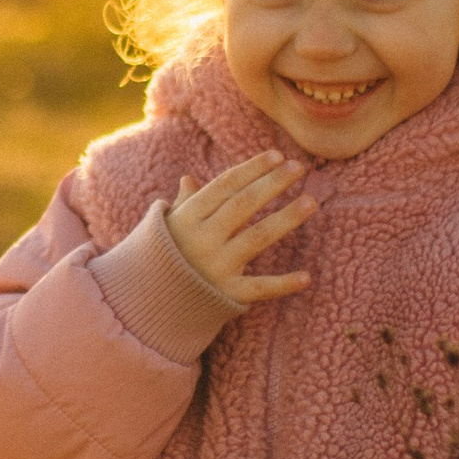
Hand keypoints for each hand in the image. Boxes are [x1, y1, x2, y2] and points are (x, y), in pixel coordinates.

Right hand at [167, 153, 316, 307]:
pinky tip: (306, 277)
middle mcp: (201, 239)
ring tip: (311, 201)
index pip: (225, 185)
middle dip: (272, 183)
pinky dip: (283, 284)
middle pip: (243, 205)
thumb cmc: (163, 257)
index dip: (252, 169)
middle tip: (299, 168)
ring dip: (286, 218)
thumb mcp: (168, 227)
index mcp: (187, 217)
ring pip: (257, 237)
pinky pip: (259, 287)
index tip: (277, 156)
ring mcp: (215, 267)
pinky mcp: (227, 294)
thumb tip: (188, 179)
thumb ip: (184, 204)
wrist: (148, 302)